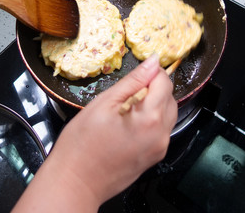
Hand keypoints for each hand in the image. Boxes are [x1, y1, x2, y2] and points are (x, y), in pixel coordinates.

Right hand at [13, 54, 176, 211]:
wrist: (75, 182)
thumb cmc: (82, 145)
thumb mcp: (104, 104)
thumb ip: (133, 81)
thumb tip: (152, 62)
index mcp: (150, 119)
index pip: (164, 83)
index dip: (152, 71)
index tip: (138, 71)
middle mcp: (161, 136)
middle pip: (169, 98)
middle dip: (153, 88)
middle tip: (127, 90)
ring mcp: (158, 149)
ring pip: (167, 115)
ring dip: (153, 104)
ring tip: (126, 107)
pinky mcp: (153, 158)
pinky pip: (160, 131)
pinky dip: (150, 120)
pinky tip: (128, 122)